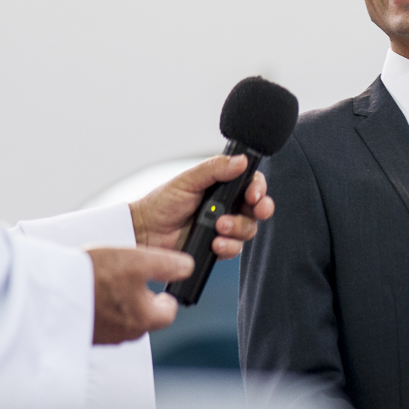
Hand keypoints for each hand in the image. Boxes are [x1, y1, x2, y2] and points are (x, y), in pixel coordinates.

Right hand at [87, 246, 192, 343]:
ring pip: (123, 318)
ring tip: (109, 279)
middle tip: (131, 276)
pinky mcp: (85, 332)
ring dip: (121, 300)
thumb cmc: (95, 276)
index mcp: (144, 318)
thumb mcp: (138, 261)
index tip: (161, 284)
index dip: (167, 295)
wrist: (51, 290)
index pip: (169, 312)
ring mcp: (104, 336)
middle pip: (146, 316)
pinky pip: (102, 320)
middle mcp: (126, 333)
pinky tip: (92, 288)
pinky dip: (102, 306)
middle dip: (143, 297)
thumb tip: (187, 268)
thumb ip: (167, 265)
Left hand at [129, 154, 274, 257]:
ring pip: (249, 229)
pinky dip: (229, 246)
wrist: (146, 232)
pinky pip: (235, 248)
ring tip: (220, 227)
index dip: (259, 188)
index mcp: (223, 186)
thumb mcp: (189, 180)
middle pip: (257, 208)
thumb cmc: (163, 203)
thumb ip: (215, 169)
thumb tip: (242, 160)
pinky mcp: (218, 247)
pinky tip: (215, 243)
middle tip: (256, 209)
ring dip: (239, 228)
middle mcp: (227, 206)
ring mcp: (224, 227)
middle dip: (261, 209)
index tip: (254, 195)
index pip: (251, 184)